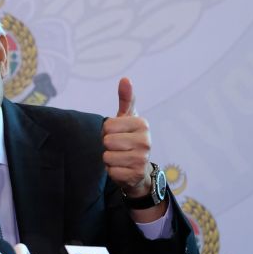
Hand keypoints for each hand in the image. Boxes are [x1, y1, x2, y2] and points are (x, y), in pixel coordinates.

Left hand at [102, 77, 152, 197]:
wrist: (139, 169)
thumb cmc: (129, 138)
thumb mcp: (127, 118)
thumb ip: (126, 99)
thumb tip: (125, 79)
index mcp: (142, 124)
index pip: (108, 125)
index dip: (106, 130)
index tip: (117, 133)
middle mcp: (146, 141)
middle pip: (107, 141)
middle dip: (107, 145)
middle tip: (118, 147)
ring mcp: (142, 159)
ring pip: (107, 156)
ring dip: (109, 158)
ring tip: (120, 157)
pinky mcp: (136, 175)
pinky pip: (111, 170)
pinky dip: (112, 170)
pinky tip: (122, 168)